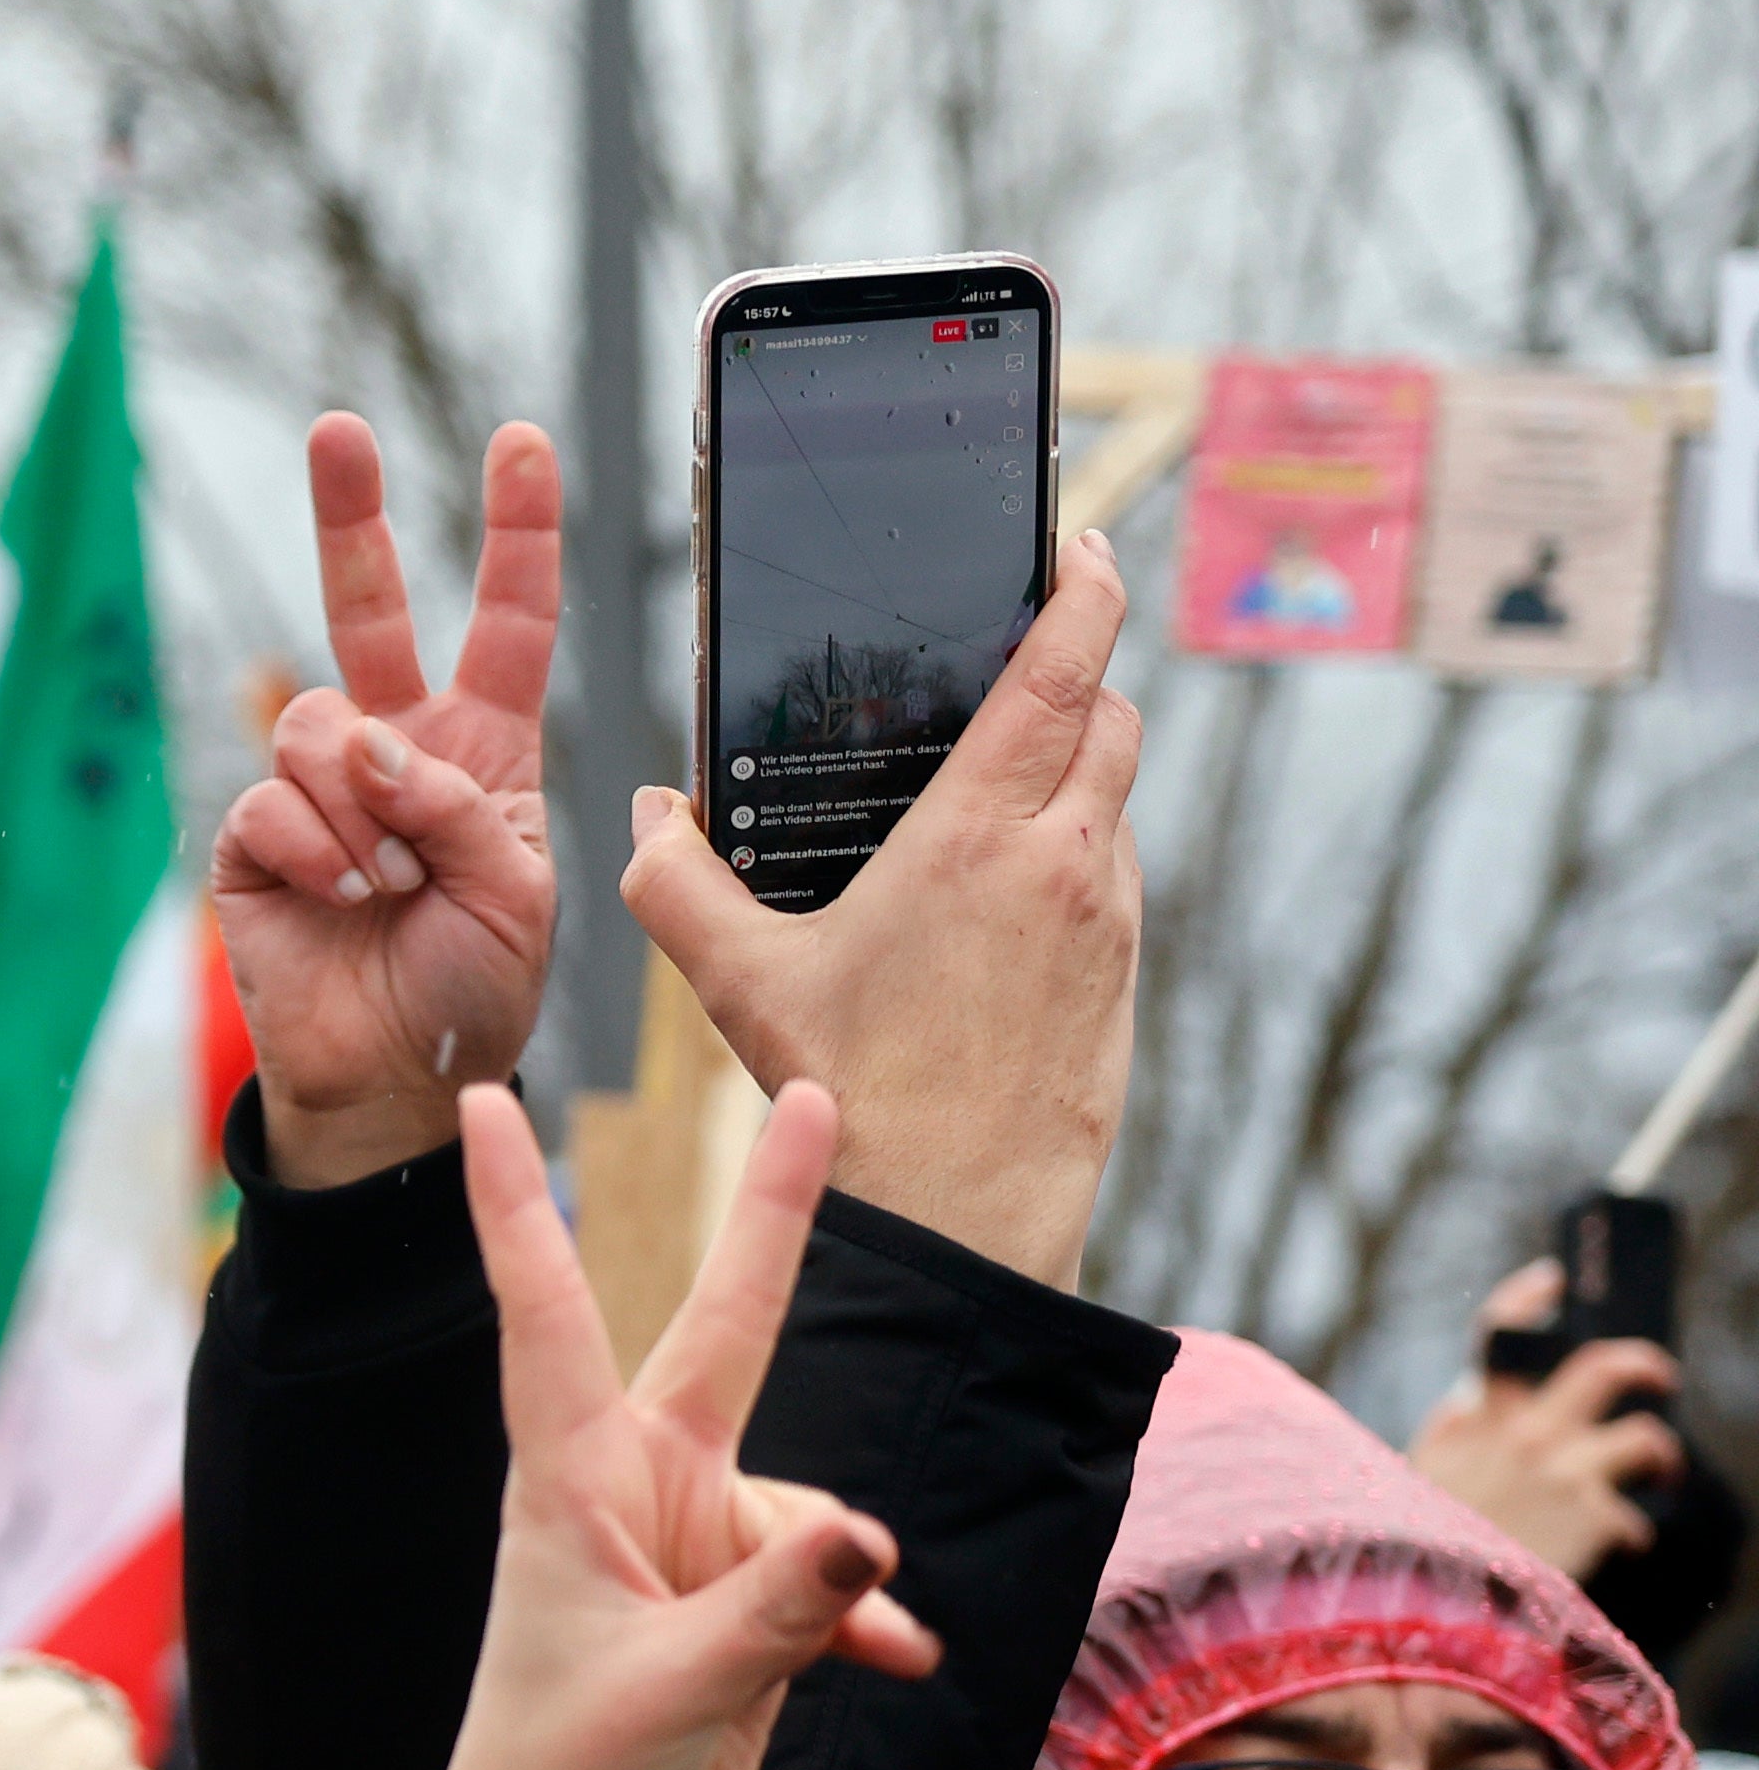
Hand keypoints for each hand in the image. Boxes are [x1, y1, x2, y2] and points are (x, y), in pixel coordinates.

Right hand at [213, 417, 563, 1188]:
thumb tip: (367, 747)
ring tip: (385, 883)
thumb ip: (463, 803)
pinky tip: (339, 899)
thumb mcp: (520, 892)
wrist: (392, 1081)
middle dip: (351, 514)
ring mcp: (318, 793)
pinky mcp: (251, 840)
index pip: (508, 623)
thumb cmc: (474, 988)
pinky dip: (315, 851)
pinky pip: (270, 800)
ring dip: (360, 806)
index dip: (517, 533)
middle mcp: (396, 750)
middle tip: (336, 430)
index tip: (522, 442)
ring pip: (316, 723)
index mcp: (484, 750)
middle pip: (367, 609)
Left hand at [302, 1085, 937, 1769]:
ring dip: (838, 1584)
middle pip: (725, 1332)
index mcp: (573, 1481)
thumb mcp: (671, 1693)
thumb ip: (776, 1615)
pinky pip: (838, 1587)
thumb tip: (872, 1540)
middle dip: (773, 1222)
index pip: (546, 1315)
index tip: (488, 1101)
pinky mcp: (751, 1606)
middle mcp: (636, 1488)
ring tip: (847, 1654)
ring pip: (812, 1515)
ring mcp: (698, 1542)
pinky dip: (868, 1625)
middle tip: (812, 1094)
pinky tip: (897, 1665)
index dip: (514, 1208)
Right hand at [619, 532, 1141, 1287]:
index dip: (1088, 587)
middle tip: (1026, 659)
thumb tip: (648, 814)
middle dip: (1082, 673)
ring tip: (997, 783)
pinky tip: (1001, 897)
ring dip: (1077, 769)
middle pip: (1114, 715)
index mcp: (982, 834)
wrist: (957, 1223)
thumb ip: (674, 883)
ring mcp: (1107, 922)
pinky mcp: (1121, 978)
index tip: (1084, 546)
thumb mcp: (736, 984)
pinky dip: (1072, 853)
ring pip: (1116, 799)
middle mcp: (1067, 862)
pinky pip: (1110, 878)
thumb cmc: (852, 1100)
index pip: (1070, 665)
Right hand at [1412, 1260, 1684, 1579]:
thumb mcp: (1407, 1488)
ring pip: (1646, 1435)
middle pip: (1602, 1367)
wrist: (1422, 1618)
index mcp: (1461, 1424)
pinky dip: (1627, 1534)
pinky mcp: (1593, 1515)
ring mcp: (1558, 1471)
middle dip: (1643, 1364)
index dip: (1530, 1300)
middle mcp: (1514, 1434)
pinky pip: (1633, 1518)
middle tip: (1659, 1378)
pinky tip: (1615, 1552)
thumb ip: (1447, 1442)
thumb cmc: (1407, 1560)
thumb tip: (1466, 1401)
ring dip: (1659, 1455)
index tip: (1553, 1283)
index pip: (1499, 1334)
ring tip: (1662, 1474)